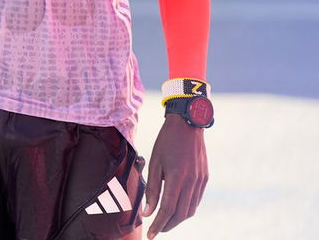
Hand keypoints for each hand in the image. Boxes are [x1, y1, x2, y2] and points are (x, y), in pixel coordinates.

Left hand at [142, 114, 207, 235]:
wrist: (188, 124)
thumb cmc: (166, 141)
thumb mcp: (154, 162)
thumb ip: (153, 189)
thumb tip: (148, 211)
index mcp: (177, 177)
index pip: (168, 209)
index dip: (159, 224)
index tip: (151, 234)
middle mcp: (192, 181)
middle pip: (181, 213)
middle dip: (168, 225)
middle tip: (156, 230)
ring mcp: (201, 180)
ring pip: (191, 209)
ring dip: (178, 219)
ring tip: (165, 221)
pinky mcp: (205, 178)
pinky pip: (196, 200)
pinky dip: (187, 208)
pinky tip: (177, 208)